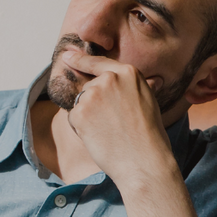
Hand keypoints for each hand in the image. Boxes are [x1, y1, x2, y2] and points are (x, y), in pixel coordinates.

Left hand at [62, 48, 172, 186]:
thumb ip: (131, 87)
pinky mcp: (80, 112)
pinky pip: (73, 118)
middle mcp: (108, 79)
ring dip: (88, 117)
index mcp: (128, 73)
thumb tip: (140, 80)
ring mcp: (93, 94)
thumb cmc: (149, 136)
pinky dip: (81, 129)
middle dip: (94, 104)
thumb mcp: (147, 101)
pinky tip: (99, 137)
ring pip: (80, 103)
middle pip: (89, 88)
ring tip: (109, 130)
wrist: (144, 161)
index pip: (99, 63)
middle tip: (114, 123)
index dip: (80, 59)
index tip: (67, 56)